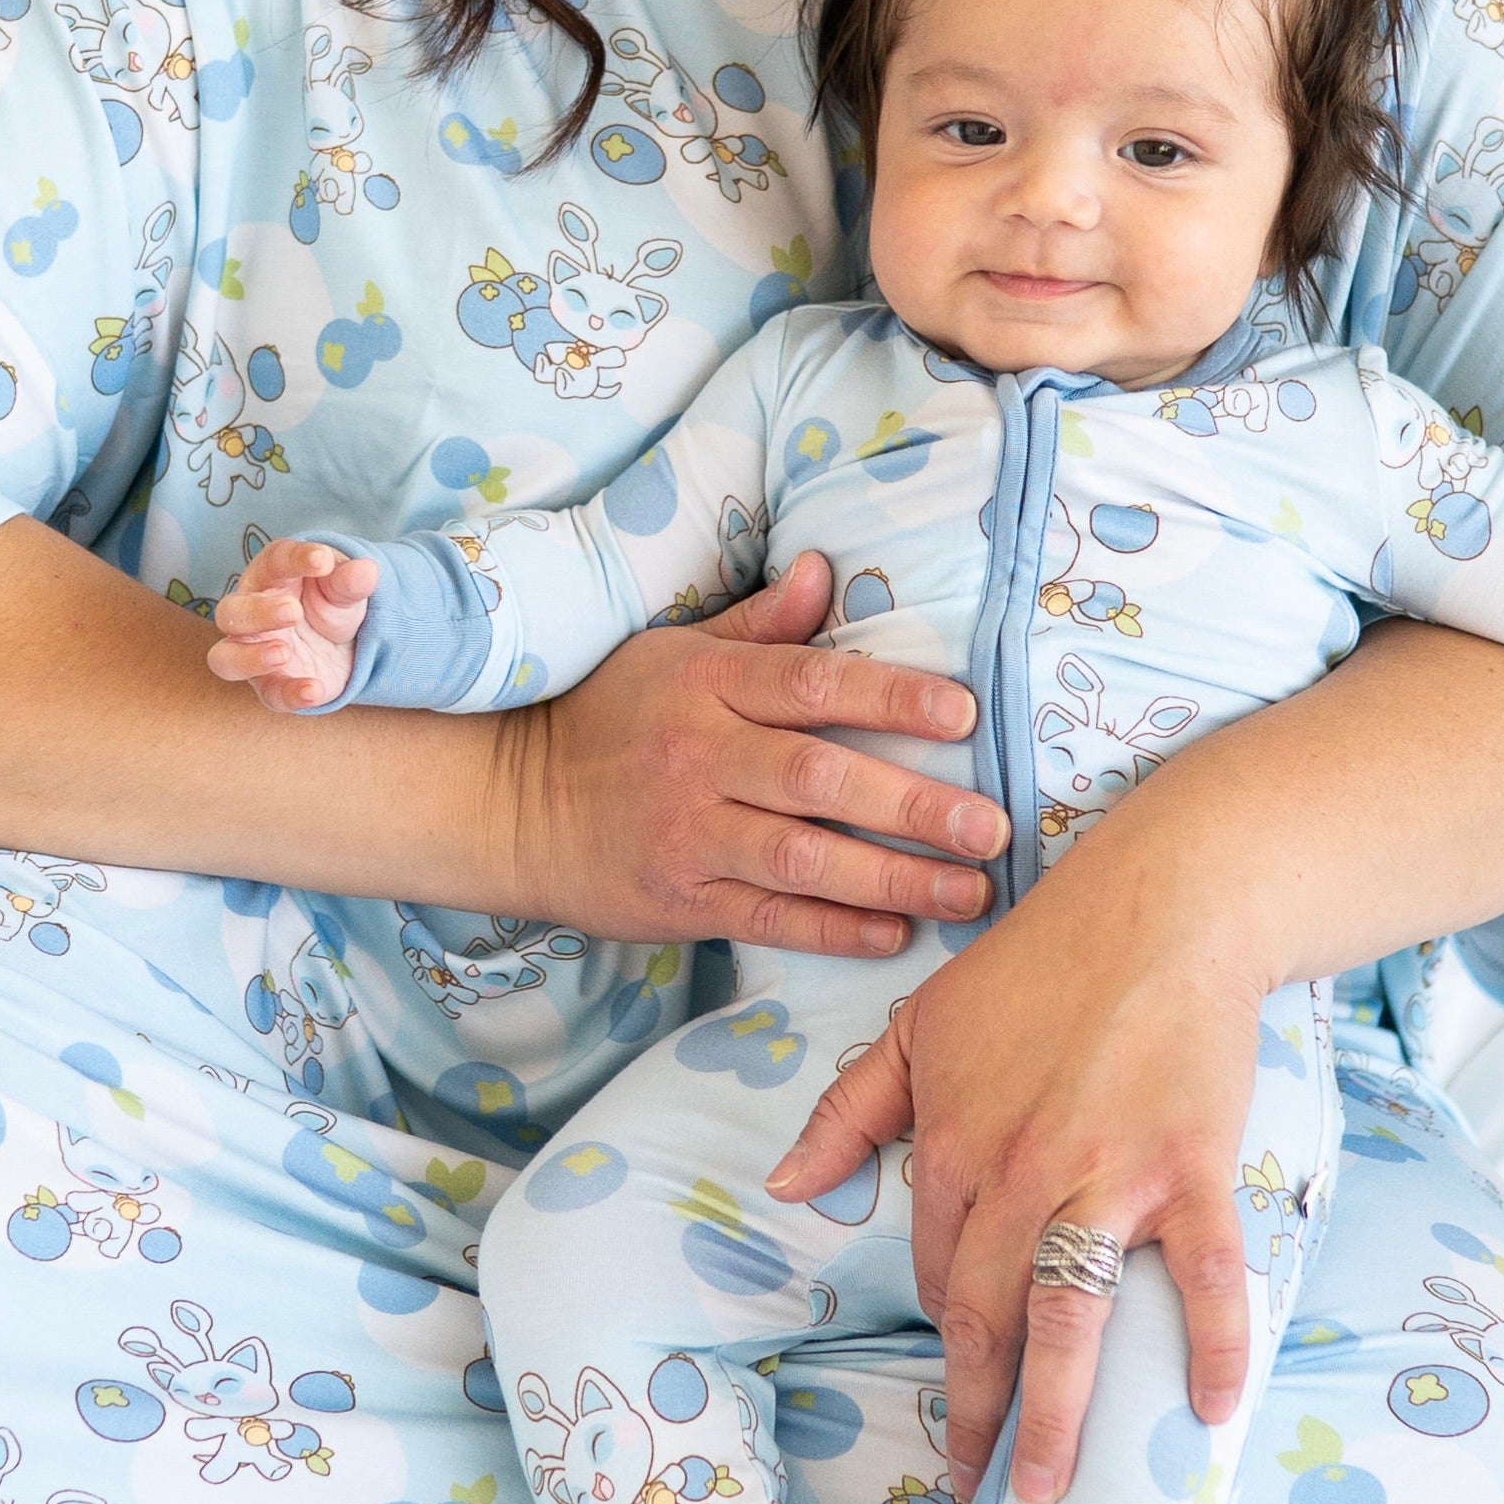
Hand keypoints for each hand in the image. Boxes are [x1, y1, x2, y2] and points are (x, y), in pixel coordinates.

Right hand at [204, 540, 374, 713]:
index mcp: (270, 577)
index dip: (295, 559)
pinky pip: (270, 694)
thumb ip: (350, 581)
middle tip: (294, 611)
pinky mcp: (271, 685)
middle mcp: (251, 614)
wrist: (343, 642)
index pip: (273, 561)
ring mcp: (254, 653)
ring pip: (226, 658)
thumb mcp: (344, 588)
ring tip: (283, 653)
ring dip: (250, 657)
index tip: (323, 560)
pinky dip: (289, 693)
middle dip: (258, 612)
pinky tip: (314, 690)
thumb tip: (366, 570)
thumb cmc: (331, 603)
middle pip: (232, 612)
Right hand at [498, 551, 1003, 958]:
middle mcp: (700, 758)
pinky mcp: (679, 901)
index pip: (814, 683)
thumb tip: (825, 569)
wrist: (510, 802)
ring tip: (969, 892)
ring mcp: (689, 834)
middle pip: (820, 778)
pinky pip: (769, 919)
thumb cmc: (609, 716)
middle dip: (914, 805)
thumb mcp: (674, 652)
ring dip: (894, 879)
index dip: (893, 695)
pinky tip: (895, 934)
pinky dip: (834, 929)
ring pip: (803, 859)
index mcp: (707, 685)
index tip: (963, 714)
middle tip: (992, 826)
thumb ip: (761, 625)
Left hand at [763, 832, 1266, 1503]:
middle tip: (975, 1493)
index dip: (946, 1332)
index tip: (960, 1382)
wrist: (1154, 908)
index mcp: (951, 1146)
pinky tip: (1204, 1413)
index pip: (935, 1271)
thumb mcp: (920, 1026)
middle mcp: (1018, 1174)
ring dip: (1056, 1417)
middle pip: (987, 1320)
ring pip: (1070, 1320)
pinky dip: (1209, 1348)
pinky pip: (1200, 1277)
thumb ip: (851, 1110)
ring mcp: (1106, 1177)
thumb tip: (787, 1182)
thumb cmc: (1035, 964)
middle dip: (976, 1414)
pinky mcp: (1188, 1170)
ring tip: (1045, 1493)